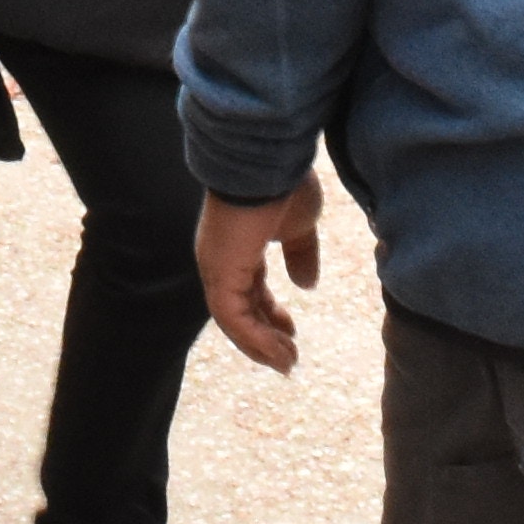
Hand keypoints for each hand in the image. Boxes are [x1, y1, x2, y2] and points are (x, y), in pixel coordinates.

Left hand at [198, 179, 323, 374]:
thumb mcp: (300, 224)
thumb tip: (306, 284)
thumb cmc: (283, 182)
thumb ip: (301, 253)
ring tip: (287, 364)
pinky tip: (279, 352)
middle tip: (289, 358)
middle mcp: (221, 259)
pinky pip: (234, 319)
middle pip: (239, 309)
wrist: (269, 159)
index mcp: (238, 245)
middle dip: (264, 336)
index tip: (291, 332)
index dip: (268, 313)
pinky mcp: (220, 273)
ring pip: (234, 320)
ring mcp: (217, 266)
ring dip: (261, 346)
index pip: (248, 288)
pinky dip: (255, 340)